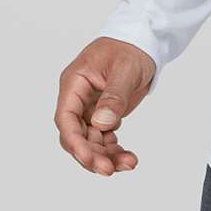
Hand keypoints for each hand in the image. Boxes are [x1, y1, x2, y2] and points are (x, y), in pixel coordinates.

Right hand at [55, 36, 156, 175]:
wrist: (144, 41)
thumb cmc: (130, 47)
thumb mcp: (124, 69)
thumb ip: (113, 96)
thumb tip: (101, 124)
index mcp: (74, 83)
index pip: (66, 119)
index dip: (75, 142)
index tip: (90, 159)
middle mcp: (78, 98)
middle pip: (76, 136)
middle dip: (91, 155)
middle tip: (110, 169)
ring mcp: (90, 108)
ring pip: (90, 141)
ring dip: (106, 156)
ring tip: (129, 163)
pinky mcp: (103, 114)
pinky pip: (103, 138)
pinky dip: (113, 150)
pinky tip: (127, 157)